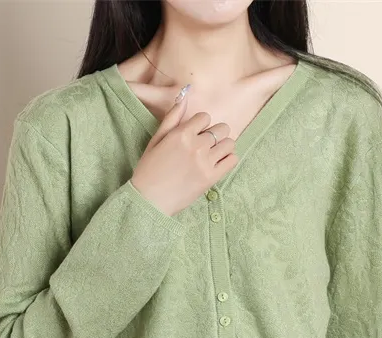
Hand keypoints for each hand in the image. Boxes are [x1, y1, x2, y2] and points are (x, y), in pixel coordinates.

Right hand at [130, 87, 237, 216]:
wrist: (150, 200)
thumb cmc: (149, 170)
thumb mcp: (156, 140)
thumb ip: (172, 117)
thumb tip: (185, 94)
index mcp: (182, 133)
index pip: (205, 117)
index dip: (201, 125)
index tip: (194, 135)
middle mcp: (196, 145)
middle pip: (221, 129)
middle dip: (214, 135)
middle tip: (204, 147)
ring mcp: (206, 162)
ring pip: (229, 143)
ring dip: (223, 147)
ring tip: (212, 155)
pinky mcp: (212, 178)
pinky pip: (232, 160)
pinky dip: (228, 159)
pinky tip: (217, 164)